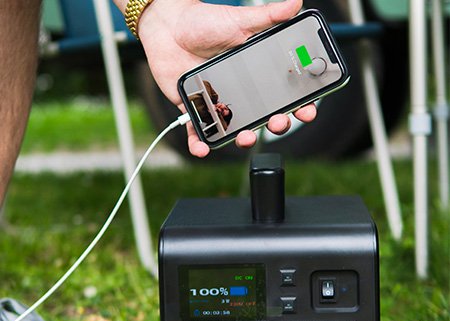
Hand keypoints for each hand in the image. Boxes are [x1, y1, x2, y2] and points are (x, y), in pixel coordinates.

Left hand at [137, 0, 316, 156]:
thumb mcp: (240, 21)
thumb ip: (267, 17)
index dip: (299, 105)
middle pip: (264, 117)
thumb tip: (295, 3)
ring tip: (246, 137)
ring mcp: (218, 104)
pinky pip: (198, 132)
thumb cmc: (204, 23)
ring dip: (244, 139)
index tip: (307, 110)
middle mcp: (240, 94)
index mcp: (255, 76)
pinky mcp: (195, 109)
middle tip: (278, 121)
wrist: (168, 26)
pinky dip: (200, 144)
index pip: (283, 95)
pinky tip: (203, 148)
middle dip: (276, 125)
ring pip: (235, 129)